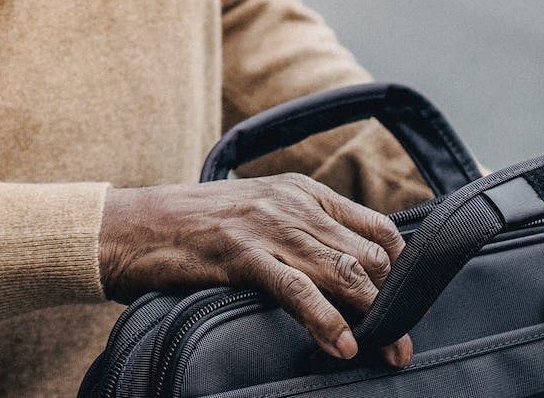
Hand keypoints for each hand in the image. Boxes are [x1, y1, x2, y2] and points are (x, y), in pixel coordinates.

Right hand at [98, 173, 413, 367]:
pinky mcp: (241, 254)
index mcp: (302, 191)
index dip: (403, 271)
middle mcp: (292, 203)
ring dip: (374, 317)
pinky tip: (340, 345)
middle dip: (395, 302)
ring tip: (390, 351)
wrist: (130, 226)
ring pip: (342, 271)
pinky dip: (325, 320)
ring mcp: (267, 226)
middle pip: (368, 255)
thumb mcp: (258, 215)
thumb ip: (302, 232)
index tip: (412, 307)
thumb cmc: (193, 228)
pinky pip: (296, 289)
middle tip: (405, 342)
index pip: (377, 229)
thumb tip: (349, 274)